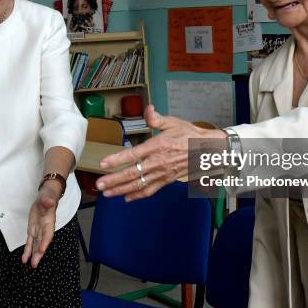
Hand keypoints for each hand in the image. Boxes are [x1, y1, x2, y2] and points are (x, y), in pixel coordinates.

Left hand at [22, 181, 60, 267]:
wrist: (46, 196)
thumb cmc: (48, 196)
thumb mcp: (47, 197)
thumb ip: (47, 201)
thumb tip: (48, 202)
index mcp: (49, 221)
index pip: (48, 233)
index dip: (45, 241)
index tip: (42, 249)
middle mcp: (44, 228)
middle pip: (42, 243)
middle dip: (39, 253)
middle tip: (34, 263)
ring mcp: (38, 230)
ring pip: (36, 245)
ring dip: (33, 254)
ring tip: (30, 264)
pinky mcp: (32, 230)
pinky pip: (29, 241)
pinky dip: (27, 250)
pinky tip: (24, 259)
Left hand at [96, 105, 225, 200]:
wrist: (208, 150)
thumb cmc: (189, 135)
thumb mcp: (173, 122)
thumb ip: (157, 118)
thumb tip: (148, 109)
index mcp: (158, 146)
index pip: (133, 154)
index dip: (117, 160)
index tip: (104, 164)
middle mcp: (158, 162)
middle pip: (132, 173)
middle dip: (114, 180)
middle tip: (100, 184)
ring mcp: (162, 173)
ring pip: (139, 184)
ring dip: (122, 190)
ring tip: (107, 193)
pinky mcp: (167, 180)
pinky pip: (150, 190)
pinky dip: (138, 195)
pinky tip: (127, 198)